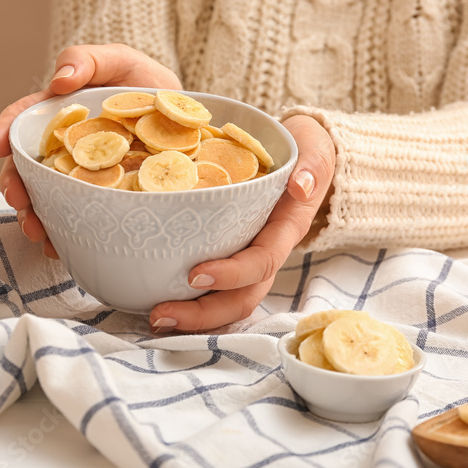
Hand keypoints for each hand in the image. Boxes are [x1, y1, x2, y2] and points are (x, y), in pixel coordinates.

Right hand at [0, 44, 181, 255]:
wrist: (186, 118)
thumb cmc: (145, 85)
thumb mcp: (120, 62)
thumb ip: (87, 60)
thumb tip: (59, 80)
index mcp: (60, 114)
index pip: (23, 121)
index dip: (4, 131)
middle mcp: (64, 149)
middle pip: (27, 168)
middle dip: (16, 186)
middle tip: (19, 200)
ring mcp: (81, 178)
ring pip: (47, 199)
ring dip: (36, 217)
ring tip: (38, 232)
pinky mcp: (101, 201)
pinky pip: (78, 220)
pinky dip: (65, 235)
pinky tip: (62, 247)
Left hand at [149, 115, 335, 332]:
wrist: (303, 153)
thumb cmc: (304, 150)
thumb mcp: (313, 150)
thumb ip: (311, 166)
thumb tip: (300, 186)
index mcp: (286, 231)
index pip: (261, 262)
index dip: (231, 274)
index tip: (195, 275)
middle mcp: (267, 253)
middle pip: (242, 297)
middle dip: (204, 312)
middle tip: (161, 313)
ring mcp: (249, 258)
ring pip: (227, 301)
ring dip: (193, 316)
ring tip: (154, 317)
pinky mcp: (232, 255)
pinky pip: (215, 289)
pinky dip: (189, 302)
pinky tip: (156, 302)